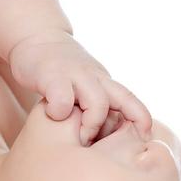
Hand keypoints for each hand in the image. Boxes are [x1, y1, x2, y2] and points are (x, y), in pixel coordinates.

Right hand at [8, 29, 152, 145]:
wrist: (35, 36)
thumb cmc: (61, 72)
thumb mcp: (84, 86)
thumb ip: (96, 107)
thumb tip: (106, 142)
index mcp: (104, 82)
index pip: (131, 99)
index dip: (142, 118)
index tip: (145, 138)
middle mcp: (95, 77)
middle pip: (123, 100)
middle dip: (114, 128)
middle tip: (96, 145)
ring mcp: (74, 74)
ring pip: (99, 102)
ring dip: (91, 125)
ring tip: (77, 137)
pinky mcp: (51, 75)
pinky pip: (63, 99)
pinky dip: (60, 113)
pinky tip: (52, 115)